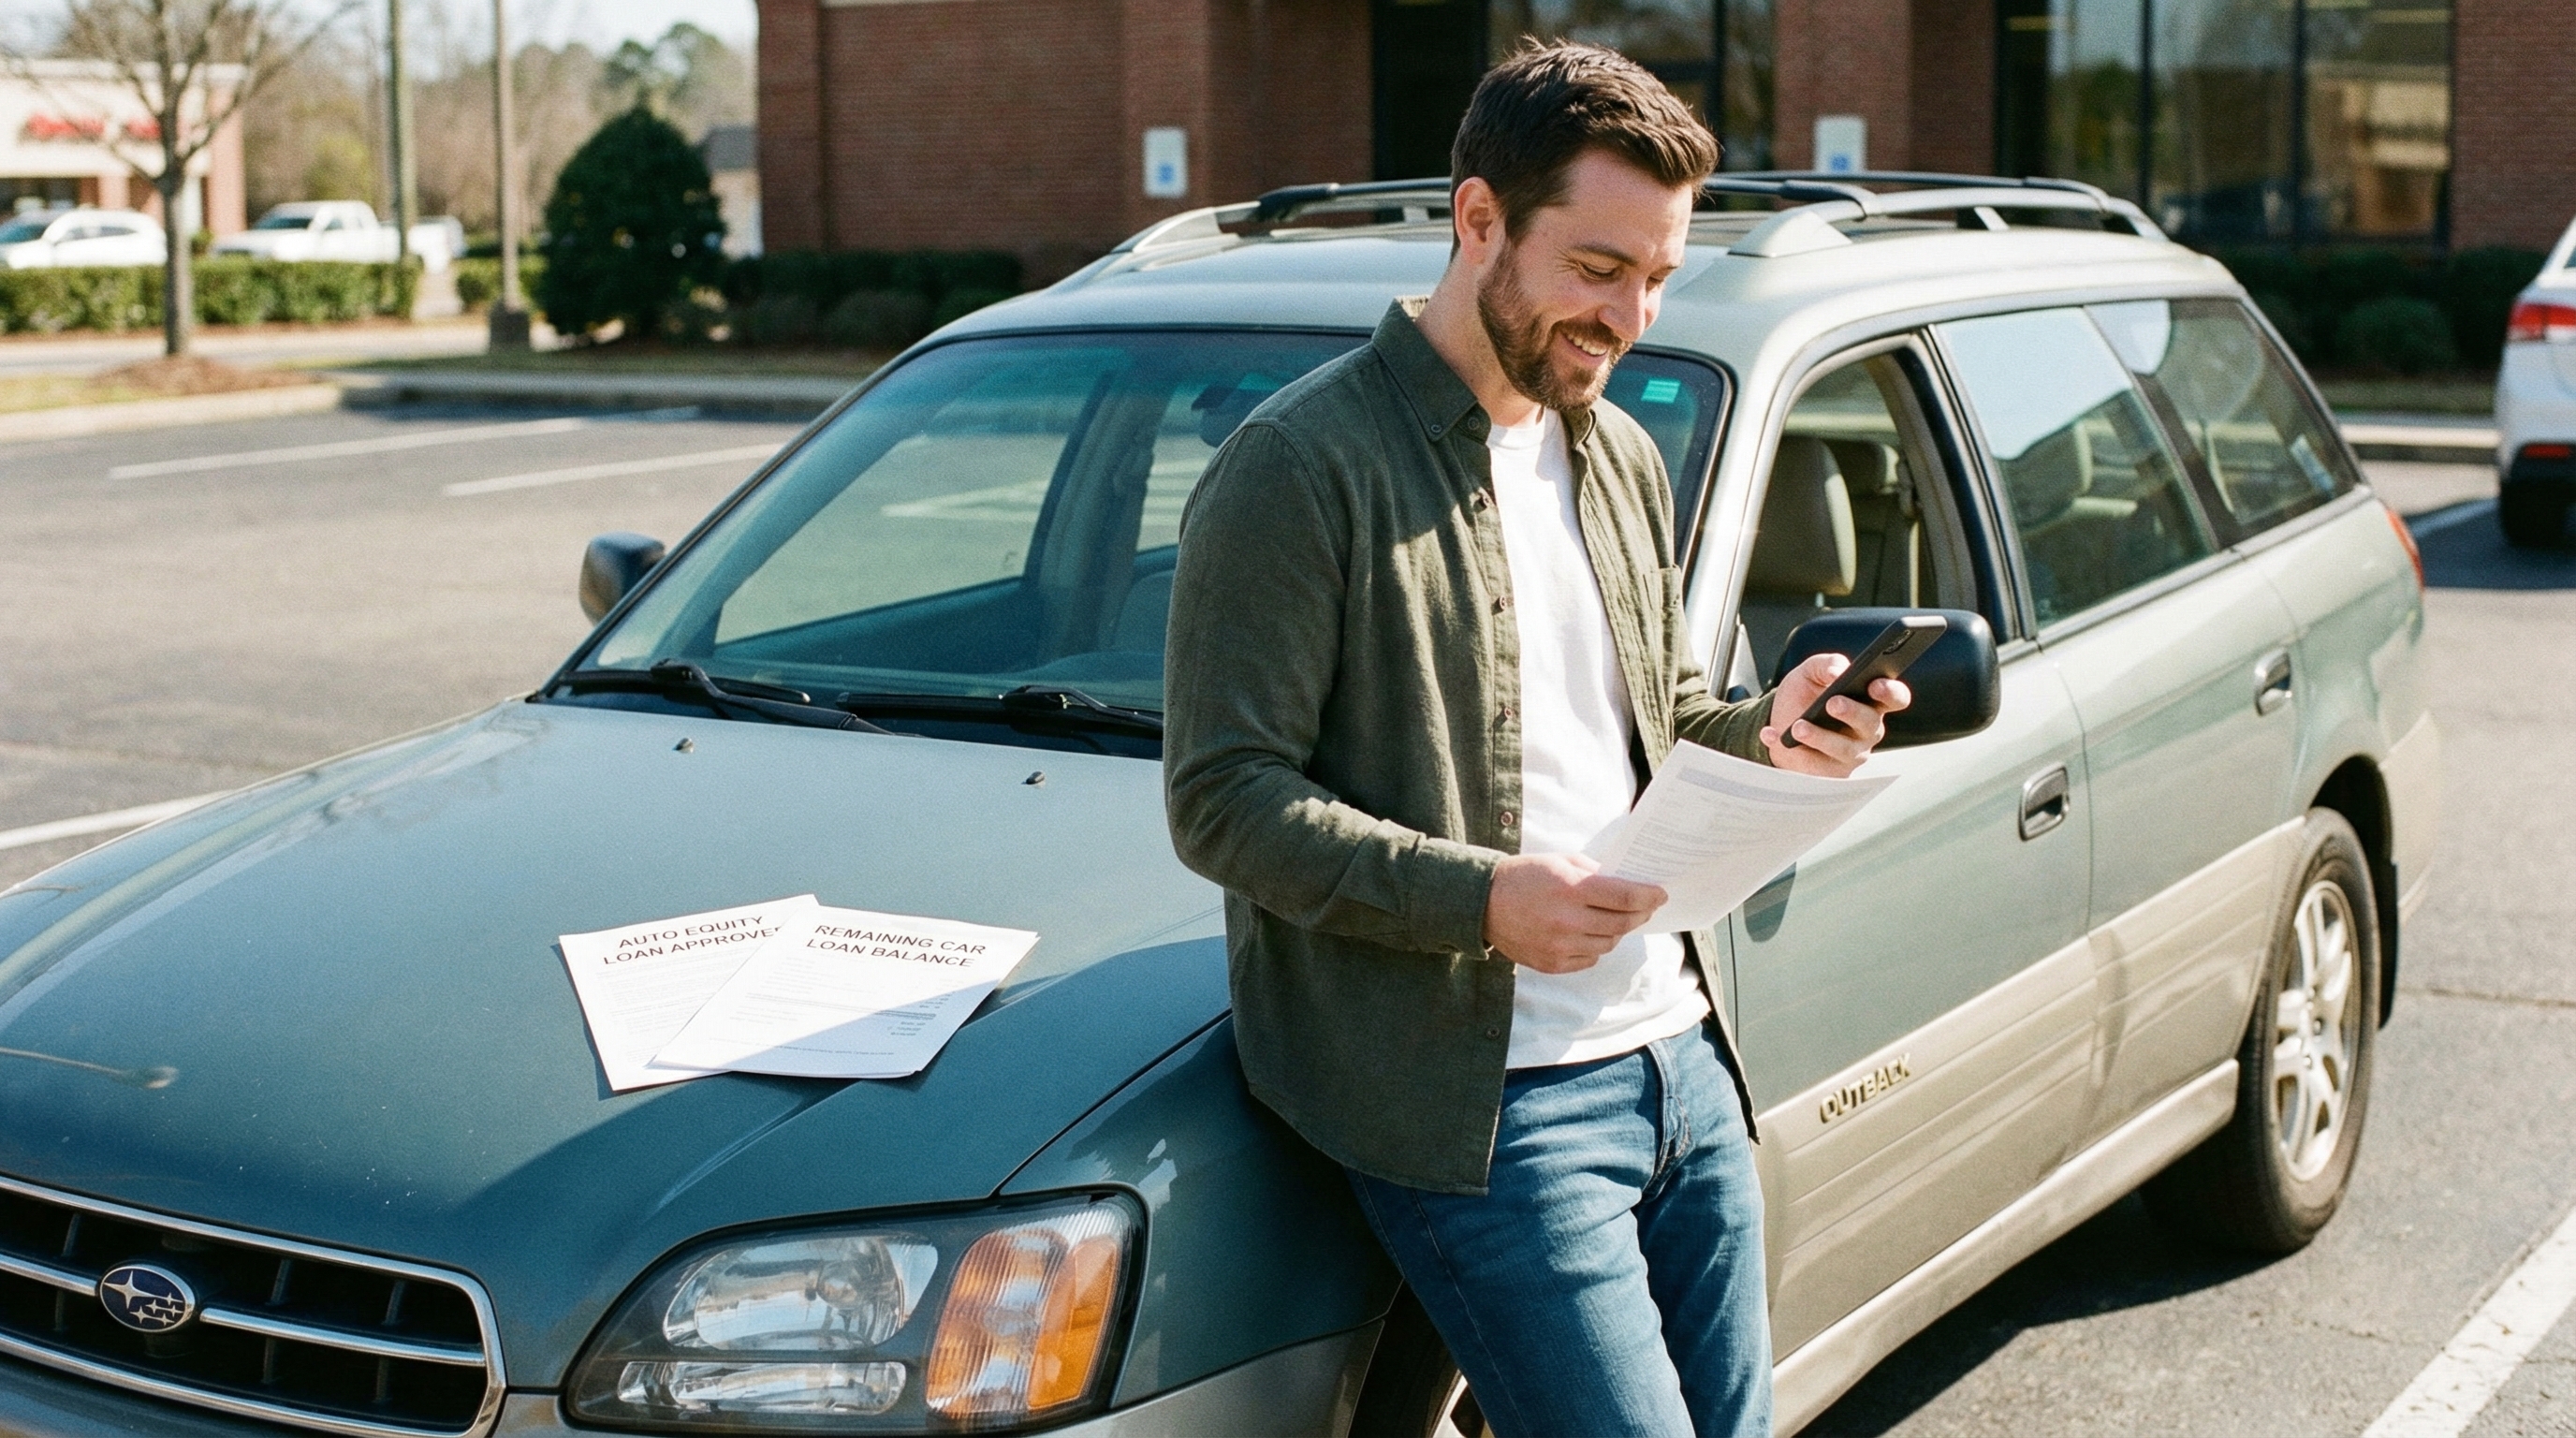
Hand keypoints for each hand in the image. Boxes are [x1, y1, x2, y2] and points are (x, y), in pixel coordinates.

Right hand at [1482, 853, 1665, 973]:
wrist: (1482, 903)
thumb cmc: (1525, 876)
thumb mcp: (1560, 861)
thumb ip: (1594, 872)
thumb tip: (1627, 885)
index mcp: (1570, 888)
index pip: (1625, 896)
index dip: (1649, 896)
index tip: (1660, 895)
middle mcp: (1567, 920)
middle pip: (1622, 923)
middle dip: (1640, 914)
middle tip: (1645, 907)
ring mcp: (1559, 946)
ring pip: (1608, 944)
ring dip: (1617, 931)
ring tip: (1613, 919)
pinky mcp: (1552, 963)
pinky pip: (1589, 958)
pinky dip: (1595, 946)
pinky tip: (1588, 933)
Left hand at [1761, 652, 1912, 777]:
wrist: (1778, 720)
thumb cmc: (1805, 694)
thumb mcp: (1811, 671)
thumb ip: (1827, 663)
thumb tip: (1838, 672)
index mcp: (1870, 701)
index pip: (1895, 698)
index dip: (1890, 692)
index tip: (1874, 684)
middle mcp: (1866, 730)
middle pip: (1870, 724)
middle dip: (1852, 712)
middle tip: (1832, 702)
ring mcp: (1851, 754)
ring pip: (1843, 750)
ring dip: (1820, 737)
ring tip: (1798, 727)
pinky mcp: (1829, 772)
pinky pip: (1813, 766)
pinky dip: (1791, 751)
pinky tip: (1772, 736)